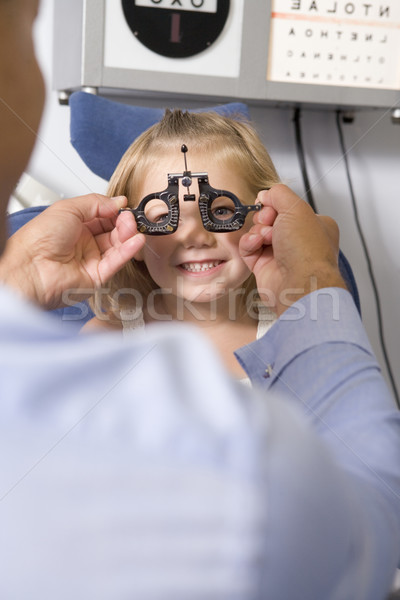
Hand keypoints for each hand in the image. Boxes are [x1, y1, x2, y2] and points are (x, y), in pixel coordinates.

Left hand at [0, 194, 144, 309]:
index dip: (115, 212)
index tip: (124, 206)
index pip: (103, 217)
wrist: (30, 267)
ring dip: (128, 235)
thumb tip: (118, 202)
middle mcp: (83, 243)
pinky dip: (128, 251)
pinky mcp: (97, 277)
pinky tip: (136, 240)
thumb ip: (96, 203)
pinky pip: (116, 262)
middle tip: (129, 218)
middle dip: (124, 223)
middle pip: (113, 231)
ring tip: (132, 227)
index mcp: (74, 226)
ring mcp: (90, 260)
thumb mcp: (68, 208)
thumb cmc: (39, 239)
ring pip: (117, 246)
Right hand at [240, 184, 345, 314]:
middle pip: (270, 219)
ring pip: (258, 233)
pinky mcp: (265, 267)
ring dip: (257, 231)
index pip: (289, 208)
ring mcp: (281, 255)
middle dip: (265, 218)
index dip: (276, 204)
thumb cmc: (307, 251)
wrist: (299, 283)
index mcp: (315, 226)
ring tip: (265, 237)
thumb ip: (279, 194)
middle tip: (268, 222)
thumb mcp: (296, 208)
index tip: (272, 205)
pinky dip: (249, 244)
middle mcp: (299, 241)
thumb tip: (266, 194)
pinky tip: (256, 244)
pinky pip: (249, 249)